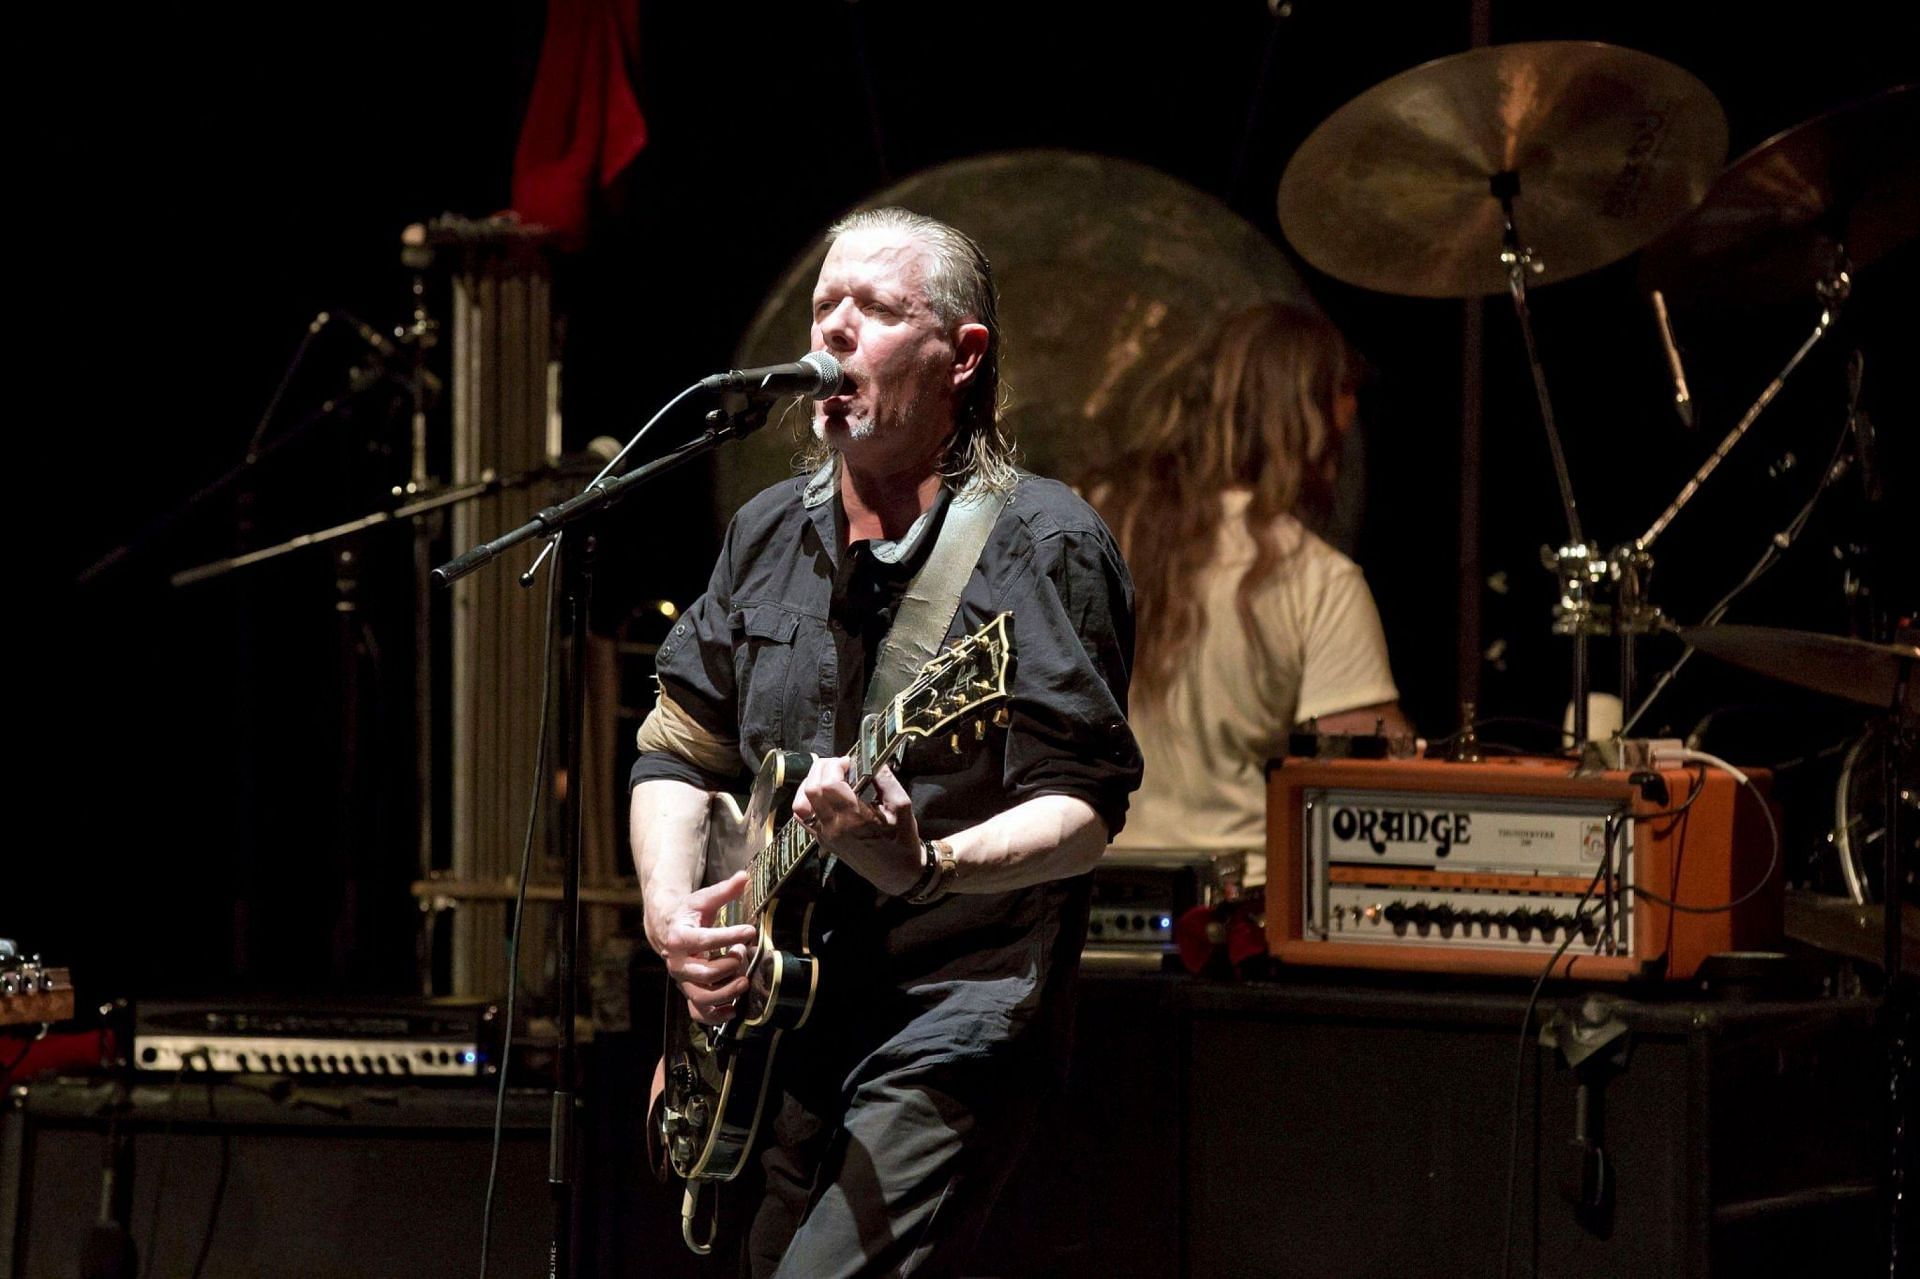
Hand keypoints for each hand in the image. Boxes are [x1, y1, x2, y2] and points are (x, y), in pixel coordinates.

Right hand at [653, 872, 759, 1024]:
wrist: (667, 929)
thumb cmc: (689, 914)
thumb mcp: (704, 899)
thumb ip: (724, 890)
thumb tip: (744, 876)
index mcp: (679, 937)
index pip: (703, 940)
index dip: (728, 937)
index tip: (749, 931)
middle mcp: (678, 963)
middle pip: (703, 974)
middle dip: (729, 966)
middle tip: (743, 954)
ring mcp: (683, 980)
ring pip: (701, 997)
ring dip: (726, 993)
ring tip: (744, 980)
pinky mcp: (688, 992)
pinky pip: (698, 1012)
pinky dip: (716, 1015)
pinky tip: (734, 1008)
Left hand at [790, 756, 921, 895]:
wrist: (897, 873)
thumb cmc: (902, 839)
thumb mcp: (902, 805)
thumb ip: (885, 778)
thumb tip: (870, 759)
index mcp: (854, 818)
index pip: (829, 783)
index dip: (836, 765)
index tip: (851, 762)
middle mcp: (833, 827)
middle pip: (811, 788)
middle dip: (823, 769)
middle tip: (841, 766)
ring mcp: (824, 835)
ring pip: (800, 803)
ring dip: (811, 783)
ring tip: (830, 778)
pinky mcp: (822, 840)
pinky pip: (802, 817)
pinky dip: (807, 800)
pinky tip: (823, 794)